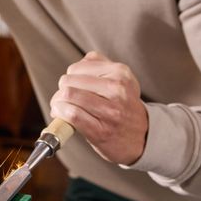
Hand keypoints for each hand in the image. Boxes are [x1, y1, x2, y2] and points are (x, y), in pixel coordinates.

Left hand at [49, 50, 149, 165]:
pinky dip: (60, 113)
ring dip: (57, 103)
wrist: (142, 137)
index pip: (76, 68)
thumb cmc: (124, 107)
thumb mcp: (121, 79)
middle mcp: (117, 89)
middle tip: (63, 99)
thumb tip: (79, 63)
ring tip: (61, 108)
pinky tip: (61, 115)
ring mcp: (110, 110)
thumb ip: (100, 64)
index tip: (71, 87)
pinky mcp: (101, 130)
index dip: (69, 78)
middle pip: (69, 81)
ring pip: (68, 96)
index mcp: (120, 73)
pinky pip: (72, 115)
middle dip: (61, 91)